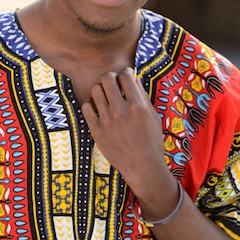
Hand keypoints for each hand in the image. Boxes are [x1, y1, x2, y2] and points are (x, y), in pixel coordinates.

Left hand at [81, 67, 169, 192]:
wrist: (142, 167)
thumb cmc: (151, 141)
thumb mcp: (153, 116)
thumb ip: (143, 96)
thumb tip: (134, 78)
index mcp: (138, 106)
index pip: (126, 75)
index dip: (126, 72)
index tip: (126, 76)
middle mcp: (121, 111)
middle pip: (107, 78)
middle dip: (111, 77)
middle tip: (114, 84)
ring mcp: (106, 121)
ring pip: (95, 89)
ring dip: (101, 90)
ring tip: (106, 97)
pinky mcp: (96, 130)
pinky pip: (86, 106)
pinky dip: (91, 104)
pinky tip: (98, 108)